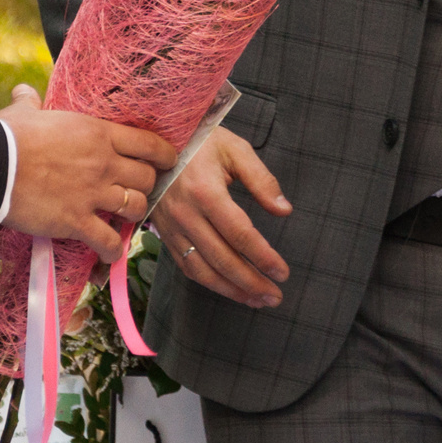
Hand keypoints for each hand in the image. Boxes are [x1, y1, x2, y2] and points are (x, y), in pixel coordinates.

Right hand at [0, 84, 179, 258]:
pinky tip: (110, 253)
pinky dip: (113, 250)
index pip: (148, 143)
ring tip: (125, 218)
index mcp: (98, 133)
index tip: (168, 161)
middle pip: (147, 178)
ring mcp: (93, 193)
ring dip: (133, 215)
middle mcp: (104, 163)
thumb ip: (32, 103)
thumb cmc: (8, 136)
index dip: (164, 155)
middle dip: (147, 186)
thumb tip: (24, 91)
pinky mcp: (77, 221)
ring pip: (136, 207)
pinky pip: (108, 240)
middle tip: (137, 191)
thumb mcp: (25, 113)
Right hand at [148, 128, 292, 309]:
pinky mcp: (164, 234)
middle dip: (251, 282)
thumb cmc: (201, 142)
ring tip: (257, 300)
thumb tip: (284, 210)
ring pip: (202, 270)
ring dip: (231, 290)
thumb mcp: (235, 150)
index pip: (240, 234)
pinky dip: (209, 283)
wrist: (156, 142)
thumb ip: (262, 180)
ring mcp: (172, 227)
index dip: (263, 257)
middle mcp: (186, 214)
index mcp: (206, 191)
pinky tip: (229, 289)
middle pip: (222, 259)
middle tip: (275, 297)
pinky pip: (186, 267)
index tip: (283, 272)